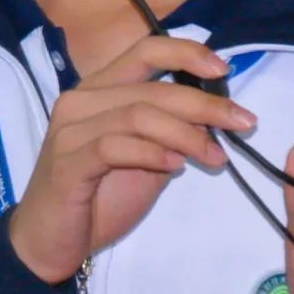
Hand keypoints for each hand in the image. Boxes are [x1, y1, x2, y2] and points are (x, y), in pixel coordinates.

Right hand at [10, 37, 256, 283]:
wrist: (50, 242)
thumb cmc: (98, 197)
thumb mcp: (145, 159)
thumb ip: (171, 134)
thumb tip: (215, 117)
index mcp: (99, 89)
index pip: (144, 52)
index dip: (186, 53)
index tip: (223, 70)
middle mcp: (81, 100)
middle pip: (151, 89)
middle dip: (204, 104)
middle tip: (243, 122)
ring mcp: (70, 130)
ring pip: (138, 115)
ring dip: (186, 134)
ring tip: (216, 156)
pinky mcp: (67, 163)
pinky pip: (115, 147)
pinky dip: (152, 153)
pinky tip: (174, 166)